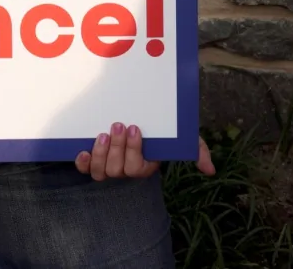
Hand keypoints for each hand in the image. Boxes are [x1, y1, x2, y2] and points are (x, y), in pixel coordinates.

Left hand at [74, 125, 215, 179]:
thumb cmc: (159, 131)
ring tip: (103, 133)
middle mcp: (124, 170)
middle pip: (118, 170)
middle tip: (118, 125)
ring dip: (101, 153)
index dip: (134, 151)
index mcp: (144, 166)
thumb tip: (210, 170)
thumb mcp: (180, 136)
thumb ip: (196, 150)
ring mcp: (107, 166)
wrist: (134, 119)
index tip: (135, 128)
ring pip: (101, 172)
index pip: (137, 168)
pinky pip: (85, 169)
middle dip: (117, 148)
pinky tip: (82, 150)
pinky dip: (82, 162)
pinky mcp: (92, 159)